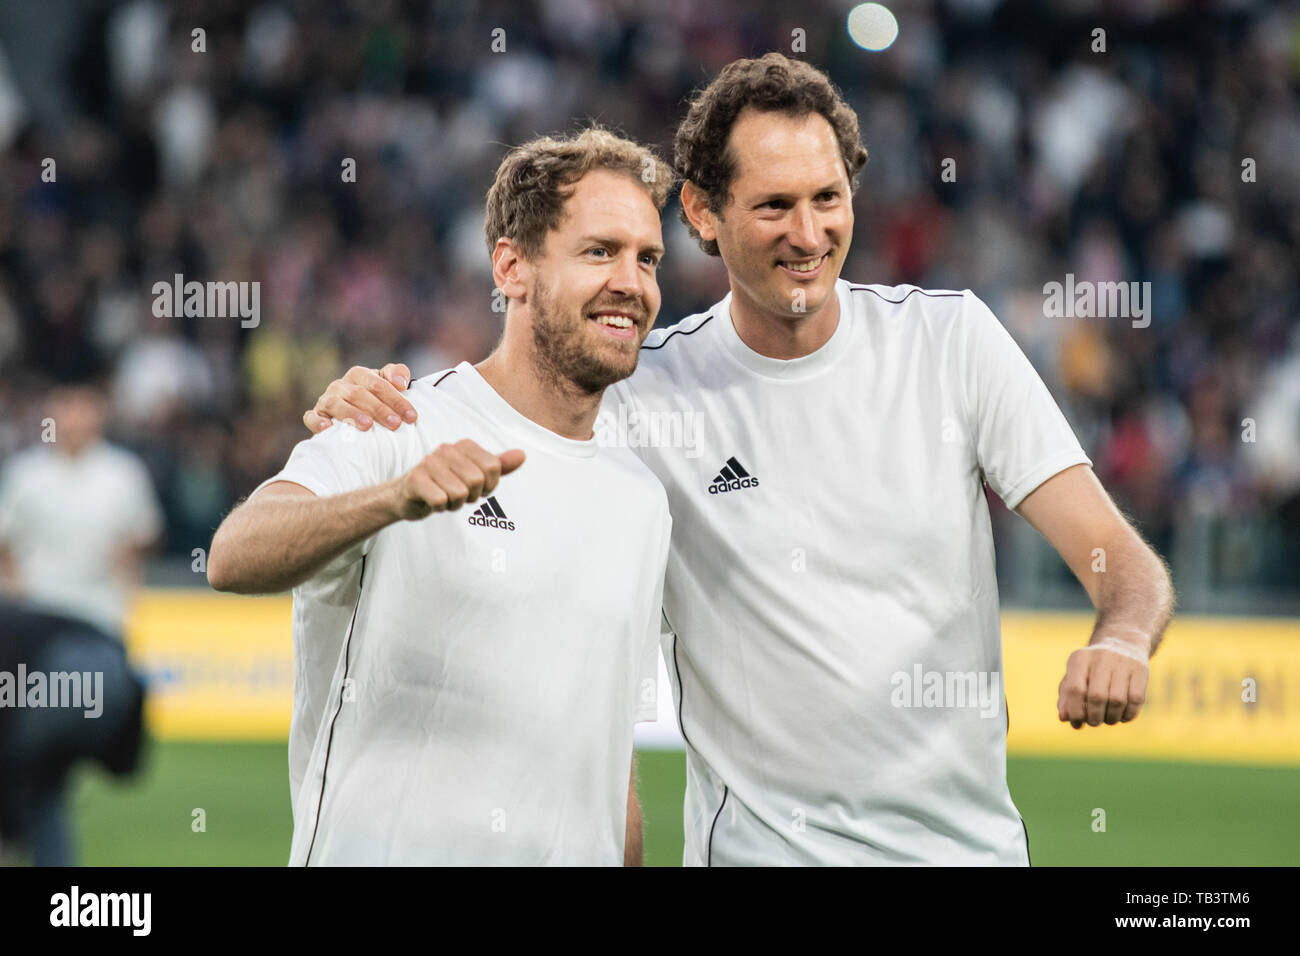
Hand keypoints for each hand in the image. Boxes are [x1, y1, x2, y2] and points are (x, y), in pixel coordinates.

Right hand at [305, 363, 415, 432]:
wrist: (353, 417)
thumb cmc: (376, 400)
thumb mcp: (388, 385)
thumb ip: (397, 374)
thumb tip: (400, 383)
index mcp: (360, 375)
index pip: (378, 384)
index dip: (396, 399)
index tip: (411, 416)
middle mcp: (341, 385)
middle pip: (359, 394)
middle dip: (379, 409)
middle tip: (395, 424)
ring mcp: (326, 400)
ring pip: (336, 404)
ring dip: (351, 414)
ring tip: (368, 426)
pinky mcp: (316, 415)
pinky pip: (312, 417)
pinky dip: (318, 421)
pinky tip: (328, 428)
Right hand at [390, 439, 524, 519]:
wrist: (406, 496)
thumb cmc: (444, 484)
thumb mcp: (475, 474)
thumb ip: (498, 465)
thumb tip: (522, 454)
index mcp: (463, 445)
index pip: (494, 467)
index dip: (489, 486)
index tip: (475, 488)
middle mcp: (446, 449)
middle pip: (477, 481)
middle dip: (470, 496)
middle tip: (457, 494)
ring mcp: (429, 463)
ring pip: (460, 493)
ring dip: (454, 504)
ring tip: (443, 497)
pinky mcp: (415, 480)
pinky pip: (441, 500)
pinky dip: (440, 507)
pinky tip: (431, 501)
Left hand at [1057, 635, 1149, 728]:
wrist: (1122, 644)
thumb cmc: (1092, 669)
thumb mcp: (1075, 676)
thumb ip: (1066, 697)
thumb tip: (1063, 717)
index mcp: (1080, 658)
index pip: (1075, 689)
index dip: (1075, 711)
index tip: (1077, 723)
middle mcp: (1101, 657)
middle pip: (1097, 697)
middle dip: (1094, 717)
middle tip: (1094, 722)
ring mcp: (1123, 662)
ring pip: (1117, 700)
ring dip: (1111, 718)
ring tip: (1107, 719)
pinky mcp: (1141, 669)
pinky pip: (1136, 700)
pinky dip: (1128, 714)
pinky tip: (1122, 716)